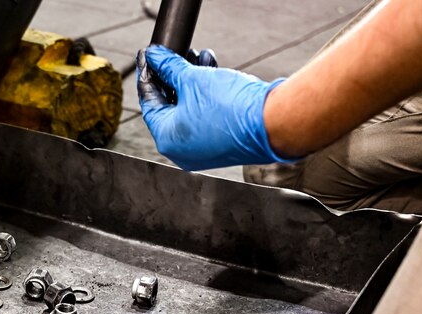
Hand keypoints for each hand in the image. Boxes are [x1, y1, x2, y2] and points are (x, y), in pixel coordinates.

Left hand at [137, 45, 295, 170]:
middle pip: (169, 106)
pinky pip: (204, 116)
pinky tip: (211, 70)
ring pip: (188, 109)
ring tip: (196, 56)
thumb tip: (156, 58)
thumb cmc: (231, 107)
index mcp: (166, 139)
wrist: (273, 122)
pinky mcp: (220, 145)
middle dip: (173, 76)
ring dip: (191, 81)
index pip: (149, 102)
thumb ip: (170, 67)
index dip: (148, 75)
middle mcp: (181, 150)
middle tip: (172, 55)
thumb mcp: (193, 79)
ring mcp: (201, 150)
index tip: (148, 57)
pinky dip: (205, 95)